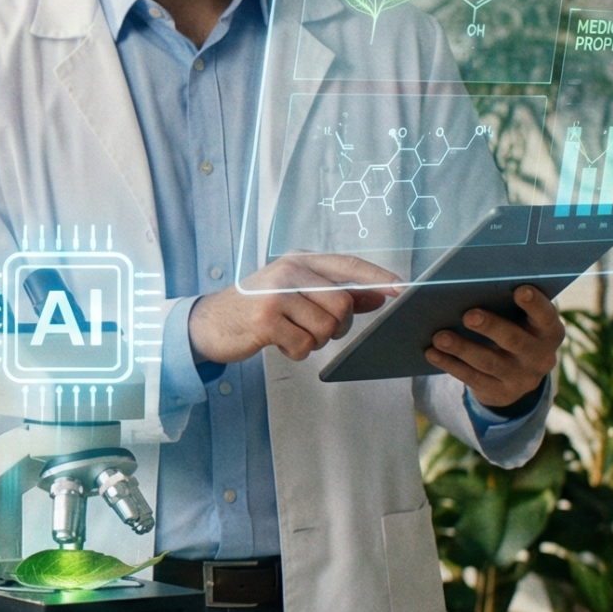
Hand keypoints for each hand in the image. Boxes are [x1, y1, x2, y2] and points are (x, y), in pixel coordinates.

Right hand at [187, 253, 401, 365]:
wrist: (209, 323)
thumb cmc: (258, 308)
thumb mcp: (296, 292)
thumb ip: (337, 292)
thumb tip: (382, 295)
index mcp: (299, 260)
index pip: (348, 265)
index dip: (378, 278)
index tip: (403, 290)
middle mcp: (288, 271)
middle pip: (341, 303)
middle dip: (337, 325)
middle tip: (316, 329)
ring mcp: (275, 294)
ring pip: (325, 327)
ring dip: (314, 340)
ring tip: (292, 333)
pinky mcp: (265, 319)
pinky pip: (303, 345)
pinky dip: (296, 351)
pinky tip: (278, 342)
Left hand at [425, 285, 563, 410]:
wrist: (518, 374)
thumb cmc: (514, 328)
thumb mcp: (520, 318)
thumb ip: (504, 302)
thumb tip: (462, 283)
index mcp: (549, 332)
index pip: (546, 317)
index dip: (535, 305)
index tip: (520, 290)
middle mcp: (540, 357)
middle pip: (514, 340)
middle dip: (491, 327)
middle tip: (468, 315)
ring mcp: (521, 378)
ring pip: (489, 362)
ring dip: (462, 348)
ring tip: (439, 336)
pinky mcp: (500, 393)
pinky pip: (473, 378)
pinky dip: (450, 364)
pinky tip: (432, 352)